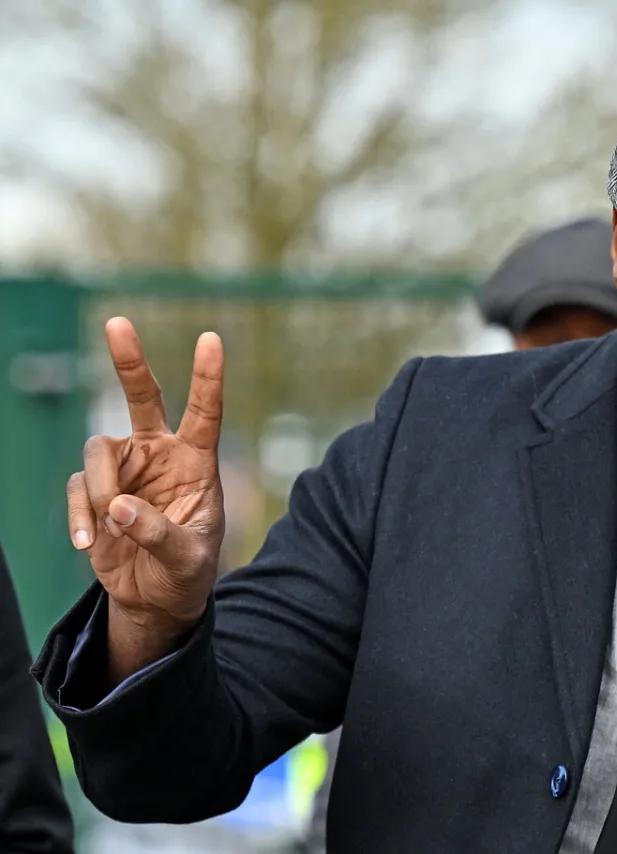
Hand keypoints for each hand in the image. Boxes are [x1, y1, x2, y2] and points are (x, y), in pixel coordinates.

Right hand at [67, 318, 225, 639]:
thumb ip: (158, 534)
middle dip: (130, 361)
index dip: (208, 376)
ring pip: (99, 452)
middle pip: (143, 398)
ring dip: (101, 488)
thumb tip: (119, 508)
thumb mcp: (187, 559)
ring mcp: (126, 469)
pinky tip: (89, 544)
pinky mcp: (96, 490)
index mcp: (198, 462)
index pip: (205, 412)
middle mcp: (161, 455)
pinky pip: (79, 488)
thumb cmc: (187, 572)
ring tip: (110, 527)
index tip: (211, 338)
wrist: (157, 598)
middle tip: (117, 323)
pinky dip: (80, 515)